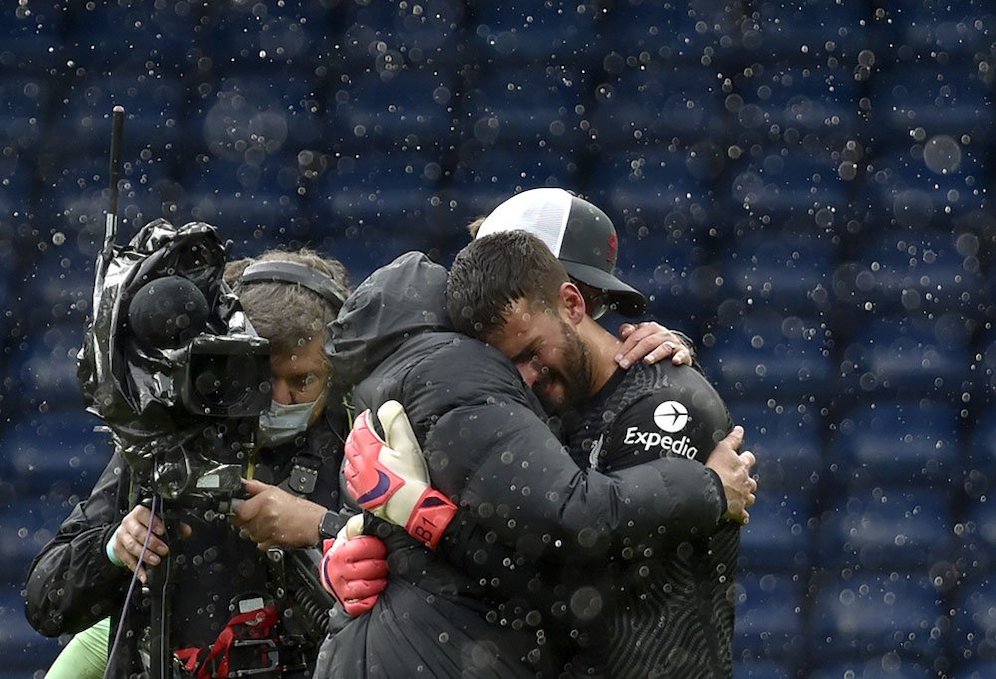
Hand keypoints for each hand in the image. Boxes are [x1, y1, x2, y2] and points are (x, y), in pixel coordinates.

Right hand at [111, 504, 190, 583]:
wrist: (125, 532)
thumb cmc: (146, 524)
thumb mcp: (158, 520)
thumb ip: (173, 524)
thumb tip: (186, 531)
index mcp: (139, 513)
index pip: (143, 514)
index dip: (153, 523)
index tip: (162, 531)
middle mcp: (128, 524)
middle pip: (138, 532)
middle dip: (152, 543)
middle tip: (164, 550)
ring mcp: (122, 537)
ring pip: (132, 546)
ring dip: (145, 555)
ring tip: (156, 560)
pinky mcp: (118, 550)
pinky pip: (127, 560)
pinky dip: (137, 568)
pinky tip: (144, 575)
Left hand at [231, 479, 326, 549]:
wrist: (315, 523)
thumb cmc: (299, 508)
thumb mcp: (277, 491)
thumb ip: (256, 487)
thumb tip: (242, 484)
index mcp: (266, 500)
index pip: (239, 510)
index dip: (238, 512)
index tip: (241, 512)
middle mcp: (267, 514)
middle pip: (242, 524)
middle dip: (247, 522)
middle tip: (257, 518)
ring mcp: (270, 529)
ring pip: (250, 535)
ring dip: (256, 532)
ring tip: (268, 525)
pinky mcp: (274, 541)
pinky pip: (259, 544)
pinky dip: (263, 541)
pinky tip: (272, 533)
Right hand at [319, 515, 388, 615]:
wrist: (340, 570)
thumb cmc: (354, 551)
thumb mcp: (358, 535)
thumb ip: (364, 527)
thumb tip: (370, 520)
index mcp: (340, 551)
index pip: (362, 547)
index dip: (376, 547)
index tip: (382, 547)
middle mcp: (336, 570)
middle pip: (364, 568)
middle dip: (380, 566)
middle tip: (384, 563)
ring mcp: (340, 588)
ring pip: (363, 587)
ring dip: (377, 583)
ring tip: (381, 577)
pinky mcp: (345, 603)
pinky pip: (357, 605)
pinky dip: (369, 601)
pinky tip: (375, 593)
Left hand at [343, 400, 455, 548]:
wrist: (409, 508)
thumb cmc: (410, 479)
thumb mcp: (407, 445)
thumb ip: (396, 423)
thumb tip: (387, 407)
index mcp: (370, 450)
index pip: (360, 428)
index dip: (364, 419)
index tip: (368, 415)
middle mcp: (360, 465)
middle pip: (351, 444)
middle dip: (356, 433)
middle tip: (363, 428)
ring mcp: (360, 481)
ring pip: (349, 461)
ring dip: (353, 451)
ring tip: (360, 448)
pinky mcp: (362, 496)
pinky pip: (351, 479)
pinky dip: (353, 470)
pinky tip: (360, 472)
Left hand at [614, 322, 693, 367]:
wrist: (676, 349)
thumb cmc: (655, 344)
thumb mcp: (643, 337)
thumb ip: (631, 333)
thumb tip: (624, 331)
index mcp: (651, 328)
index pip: (636, 336)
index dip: (626, 347)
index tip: (618, 358)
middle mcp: (662, 334)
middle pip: (647, 342)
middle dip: (634, 354)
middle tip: (625, 364)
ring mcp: (673, 343)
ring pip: (663, 347)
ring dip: (655, 354)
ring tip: (647, 361)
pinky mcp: (683, 352)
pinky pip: (682, 354)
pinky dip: (679, 357)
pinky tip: (674, 362)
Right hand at [703, 426, 757, 523]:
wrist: (710, 491)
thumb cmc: (716, 470)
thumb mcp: (722, 449)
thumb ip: (732, 439)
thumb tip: (740, 429)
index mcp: (742, 467)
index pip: (749, 459)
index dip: (746, 459)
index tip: (743, 458)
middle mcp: (746, 482)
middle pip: (752, 481)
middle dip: (747, 481)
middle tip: (739, 480)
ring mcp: (743, 498)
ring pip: (750, 498)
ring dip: (746, 497)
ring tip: (739, 497)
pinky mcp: (737, 511)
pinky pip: (742, 516)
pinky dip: (741, 516)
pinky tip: (739, 516)